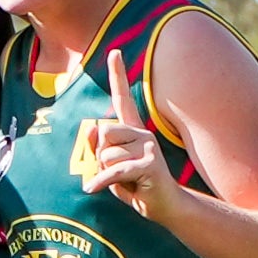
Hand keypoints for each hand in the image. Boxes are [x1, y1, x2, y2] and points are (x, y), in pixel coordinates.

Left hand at [74, 50, 183, 226]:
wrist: (165, 206)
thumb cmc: (136, 186)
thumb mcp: (110, 166)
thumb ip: (98, 149)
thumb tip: (94, 129)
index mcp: (132, 131)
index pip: (123, 99)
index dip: (118, 75)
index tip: (114, 51)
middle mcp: (142, 133)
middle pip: (103, 134)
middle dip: (100, 157)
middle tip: (118, 174)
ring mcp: (148, 147)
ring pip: (105, 155)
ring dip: (106, 173)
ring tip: (126, 182)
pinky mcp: (149, 164)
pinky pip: (113, 170)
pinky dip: (100, 182)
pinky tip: (92, 189)